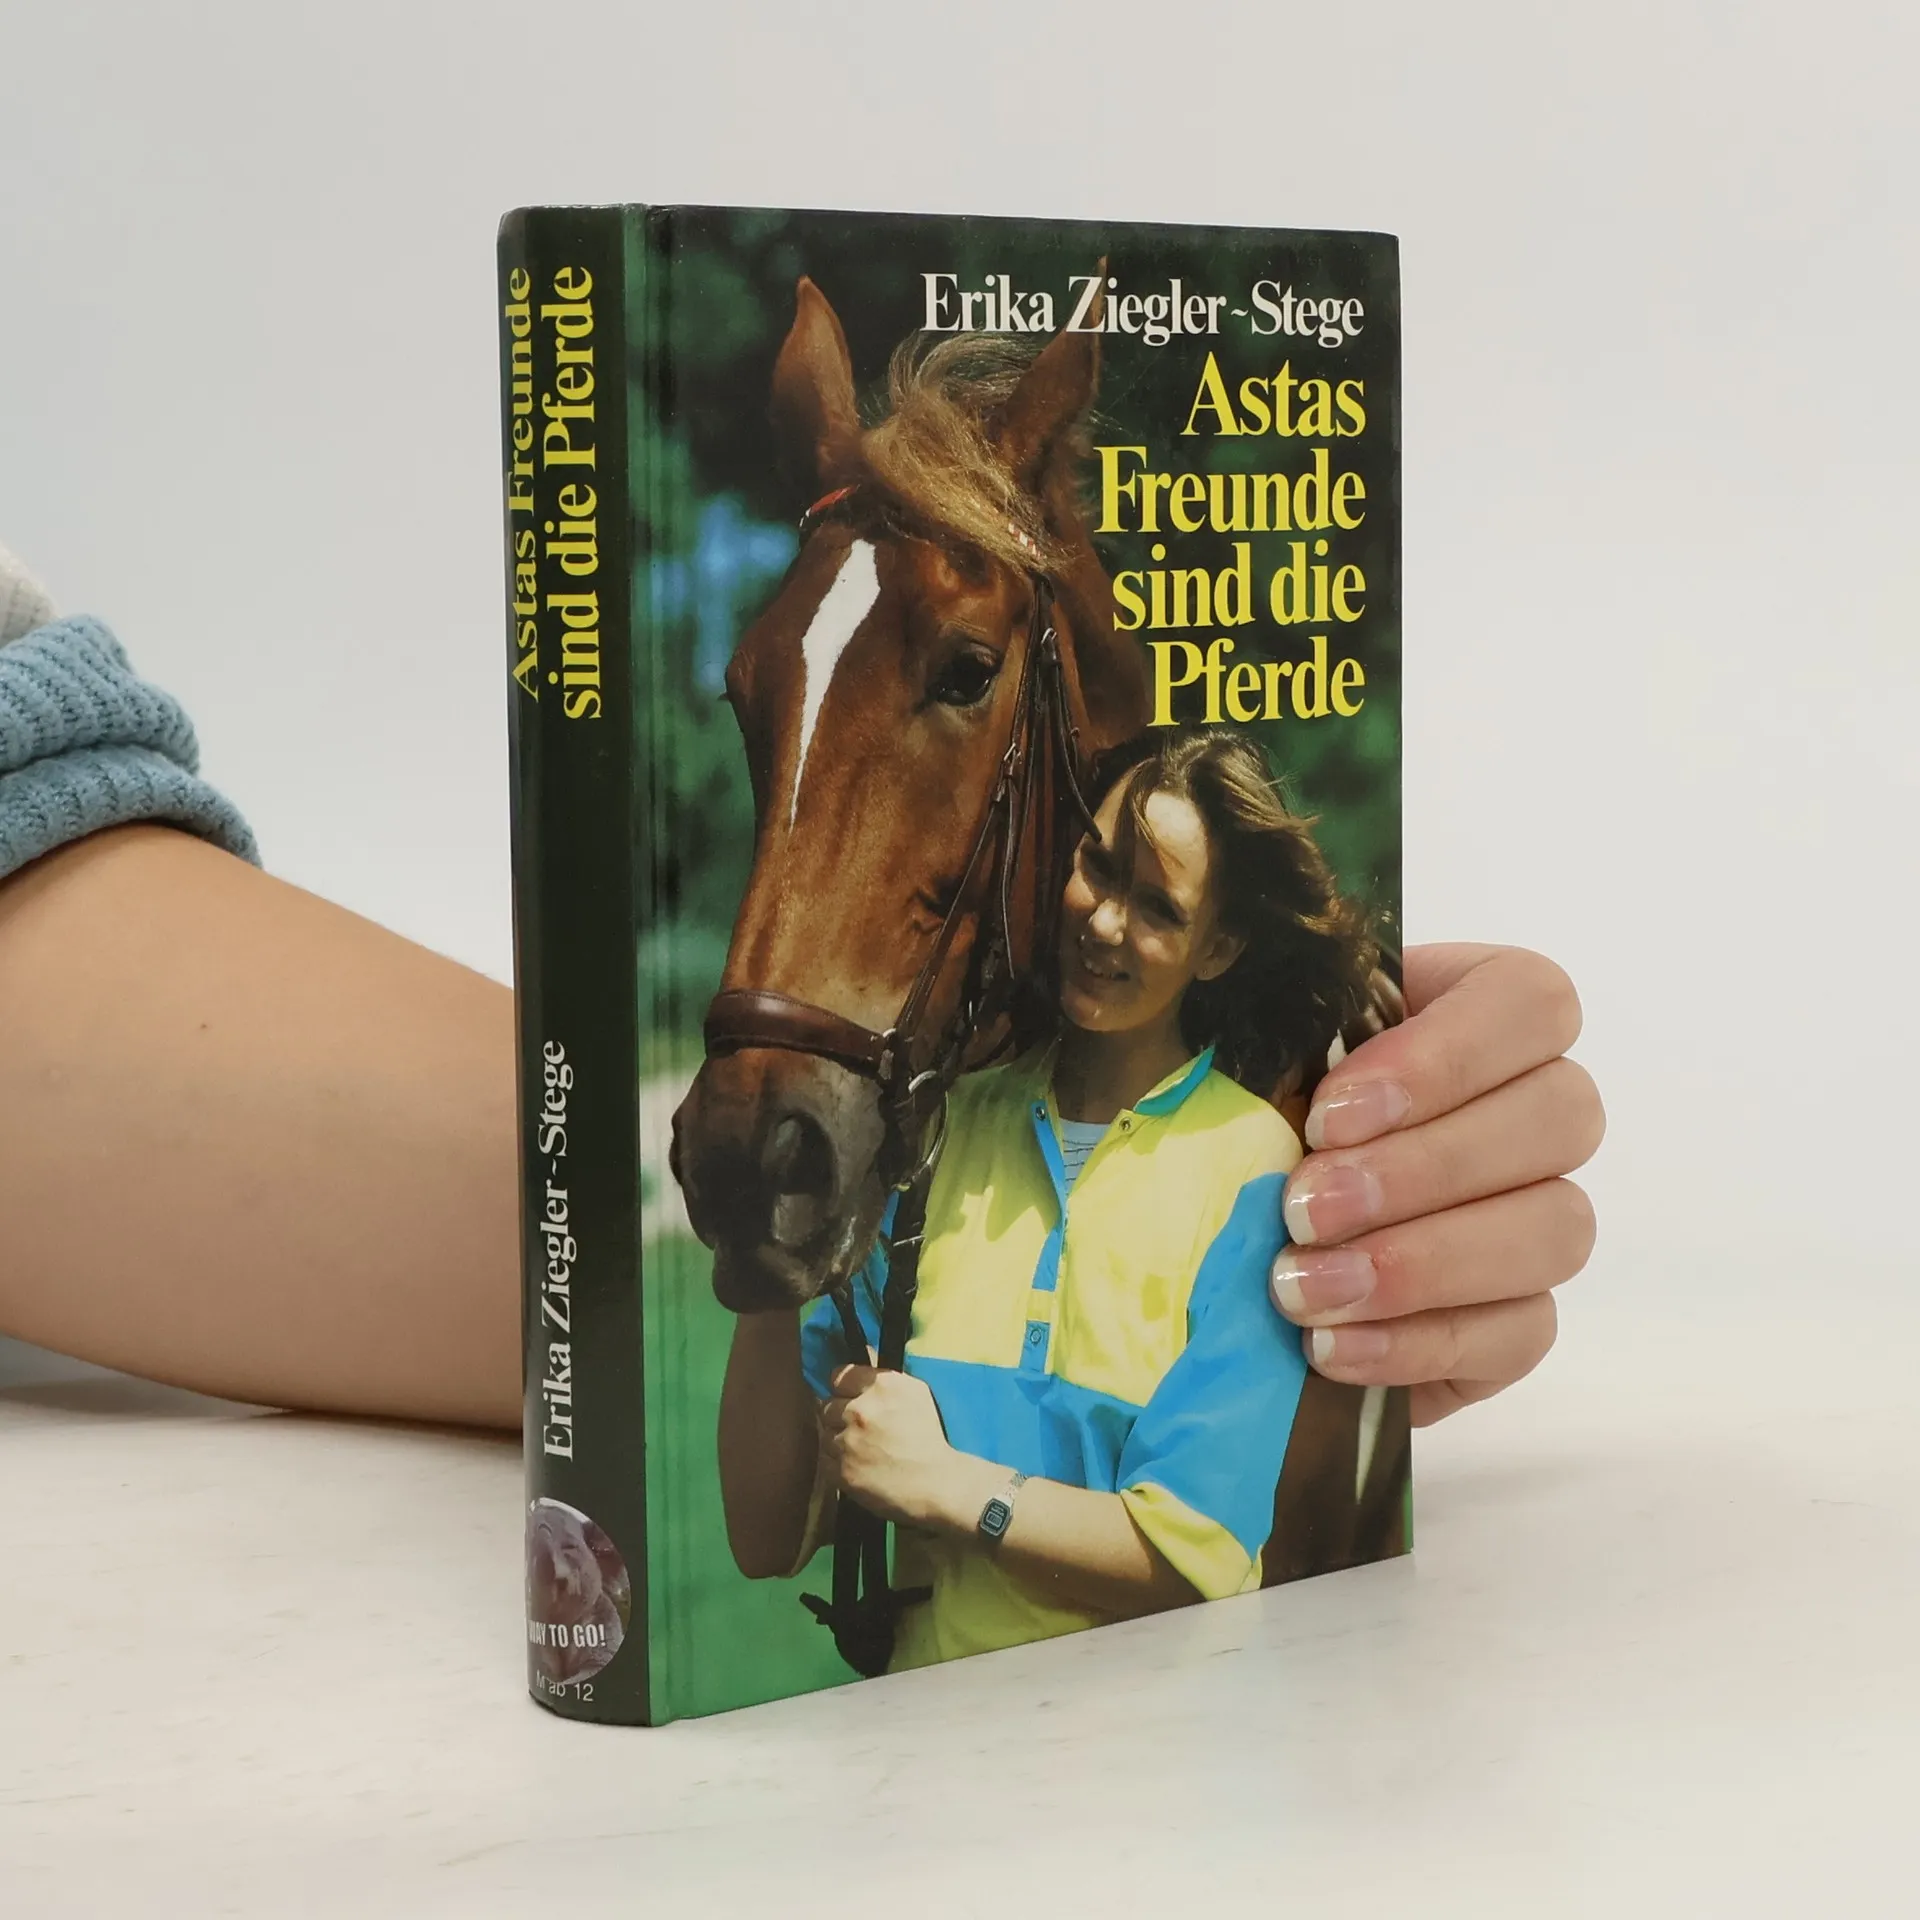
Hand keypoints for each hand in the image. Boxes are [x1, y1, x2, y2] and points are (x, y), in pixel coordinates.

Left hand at [820, 1365, 970, 1528]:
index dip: (844, 1388)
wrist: (936, 1484)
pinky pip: (825, 1459)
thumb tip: (863, 1359)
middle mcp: (860, 1409)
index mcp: (881, 1386)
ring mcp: (847, 1441)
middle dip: (840, 1415)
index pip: (839, 1376)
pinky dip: (837, 1462)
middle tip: (859, 1428)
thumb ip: (885, 1378)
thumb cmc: (930, 1438)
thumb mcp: (916, 1393)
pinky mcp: (840, 1470)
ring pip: (825, 1433)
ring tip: (859, 1450)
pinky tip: (857, 1465)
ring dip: (837, 1440)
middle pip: (828, 1405)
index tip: (850, 1397)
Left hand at [1270, 944, 1602, 1424]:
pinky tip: (1329, 1343)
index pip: (1529, 1000)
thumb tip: (1243, 1058)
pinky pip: (1520, 1332)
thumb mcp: (1251, 1064)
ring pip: (1557, 1228)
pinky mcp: (1521, 1320)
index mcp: (1478, 1011)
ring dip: (1422, 1262)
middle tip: (1305, 1208)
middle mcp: (1535, 1107)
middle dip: (1423, 1168)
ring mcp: (1544, 1216)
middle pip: (1562, 1115)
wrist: (1233, 1253)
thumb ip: (1270, 1044)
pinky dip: (1417, 1342)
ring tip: (1305, 1285)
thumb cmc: (1248, 1126)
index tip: (1329, 1114)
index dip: (1442, 1056)